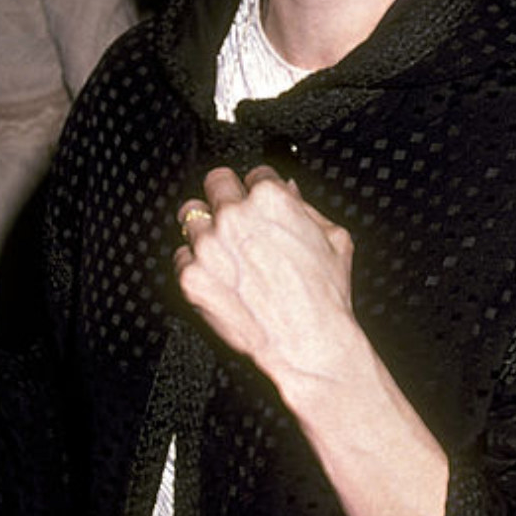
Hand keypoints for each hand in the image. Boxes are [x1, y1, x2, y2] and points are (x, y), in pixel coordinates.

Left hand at [175, 165, 359, 398]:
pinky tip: (217, 277)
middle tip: (234, 220)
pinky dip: (194, 265)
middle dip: (226, 198)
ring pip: (190, 217)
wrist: (306, 343)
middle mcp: (234, 216)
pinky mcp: (191, 276)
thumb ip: (305, 206)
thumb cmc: (324, 296)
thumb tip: (287, 188)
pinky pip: (181, 257)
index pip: (254, 173)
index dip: (259, 191)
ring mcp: (209, 246)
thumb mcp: (334, 239)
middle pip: (215, 184)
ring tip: (223, 251)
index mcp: (270, 198)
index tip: (259, 206)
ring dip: (205, 229)